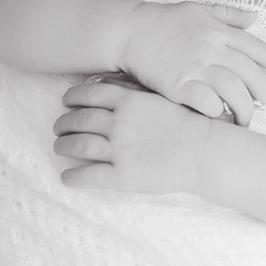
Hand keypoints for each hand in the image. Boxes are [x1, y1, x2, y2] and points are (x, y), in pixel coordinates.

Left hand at [54, 81, 209, 193]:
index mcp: (130, 102)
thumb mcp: (162, 98)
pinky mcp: (121, 176)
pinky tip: (68, 177)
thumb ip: (136, 94)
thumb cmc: (188, 124)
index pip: (88, 94)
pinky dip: (71, 177)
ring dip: (63, 147)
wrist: (206, 152)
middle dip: (63, 124)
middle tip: (60, 129)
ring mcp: (119, 150)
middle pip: (78, 120)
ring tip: (60, 148)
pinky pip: (85, 176)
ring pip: (76, 146)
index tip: (66, 102)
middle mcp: (120, 123)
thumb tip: (112, 89)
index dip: (72, 97)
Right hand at [117, 1, 265, 123]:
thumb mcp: (199, 9)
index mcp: (221, 32)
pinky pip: (208, 104)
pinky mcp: (178, 85)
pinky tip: (218, 117)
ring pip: (234, 93)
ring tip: (244, 119)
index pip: (259, 49)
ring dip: (244, 110)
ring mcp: (196, 68)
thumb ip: (229, 14)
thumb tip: (254, 18)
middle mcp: (213, 49)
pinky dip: (217, 113)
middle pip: (251, 76)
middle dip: (264, 93)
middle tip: (264, 103)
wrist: (129, 32)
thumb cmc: (164, 20)